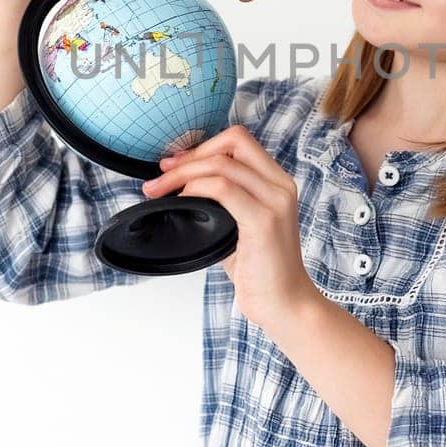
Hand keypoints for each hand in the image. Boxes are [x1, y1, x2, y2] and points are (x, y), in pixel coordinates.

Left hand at [140, 125, 317, 329]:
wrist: (285, 305)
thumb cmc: (262, 271)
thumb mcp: (240, 226)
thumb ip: (222, 203)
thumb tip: (182, 189)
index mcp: (277, 182)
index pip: (240, 141)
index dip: (203, 146)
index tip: (175, 164)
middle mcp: (280, 185)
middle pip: (232, 141)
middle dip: (190, 154)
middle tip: (162, 175)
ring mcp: (275, 201)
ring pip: (222, 163)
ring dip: (183, 173)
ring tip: (159, 190)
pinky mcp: (264, 221)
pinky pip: (222, 188)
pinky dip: (195, 189)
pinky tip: (182, 202)